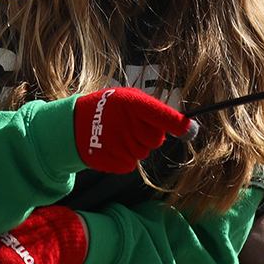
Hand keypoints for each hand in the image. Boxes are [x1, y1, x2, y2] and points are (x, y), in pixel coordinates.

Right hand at [73, 86, 189, 172]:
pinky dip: (123, 157)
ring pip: (143, 153)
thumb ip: (152, 110)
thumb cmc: (107, 109)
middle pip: (156, 139)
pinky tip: (111, 146)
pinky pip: (130, 164)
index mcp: (132, 103)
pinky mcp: (113, 161)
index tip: (191, 129)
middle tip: (131, 126)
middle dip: (148, 134)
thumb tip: (186, 127)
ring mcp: (119, 144)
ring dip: (134, 146)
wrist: (73, 125)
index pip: (162, 115)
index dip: (179, 124)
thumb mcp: (126, 98)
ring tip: (117, 135)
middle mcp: (127, 124)